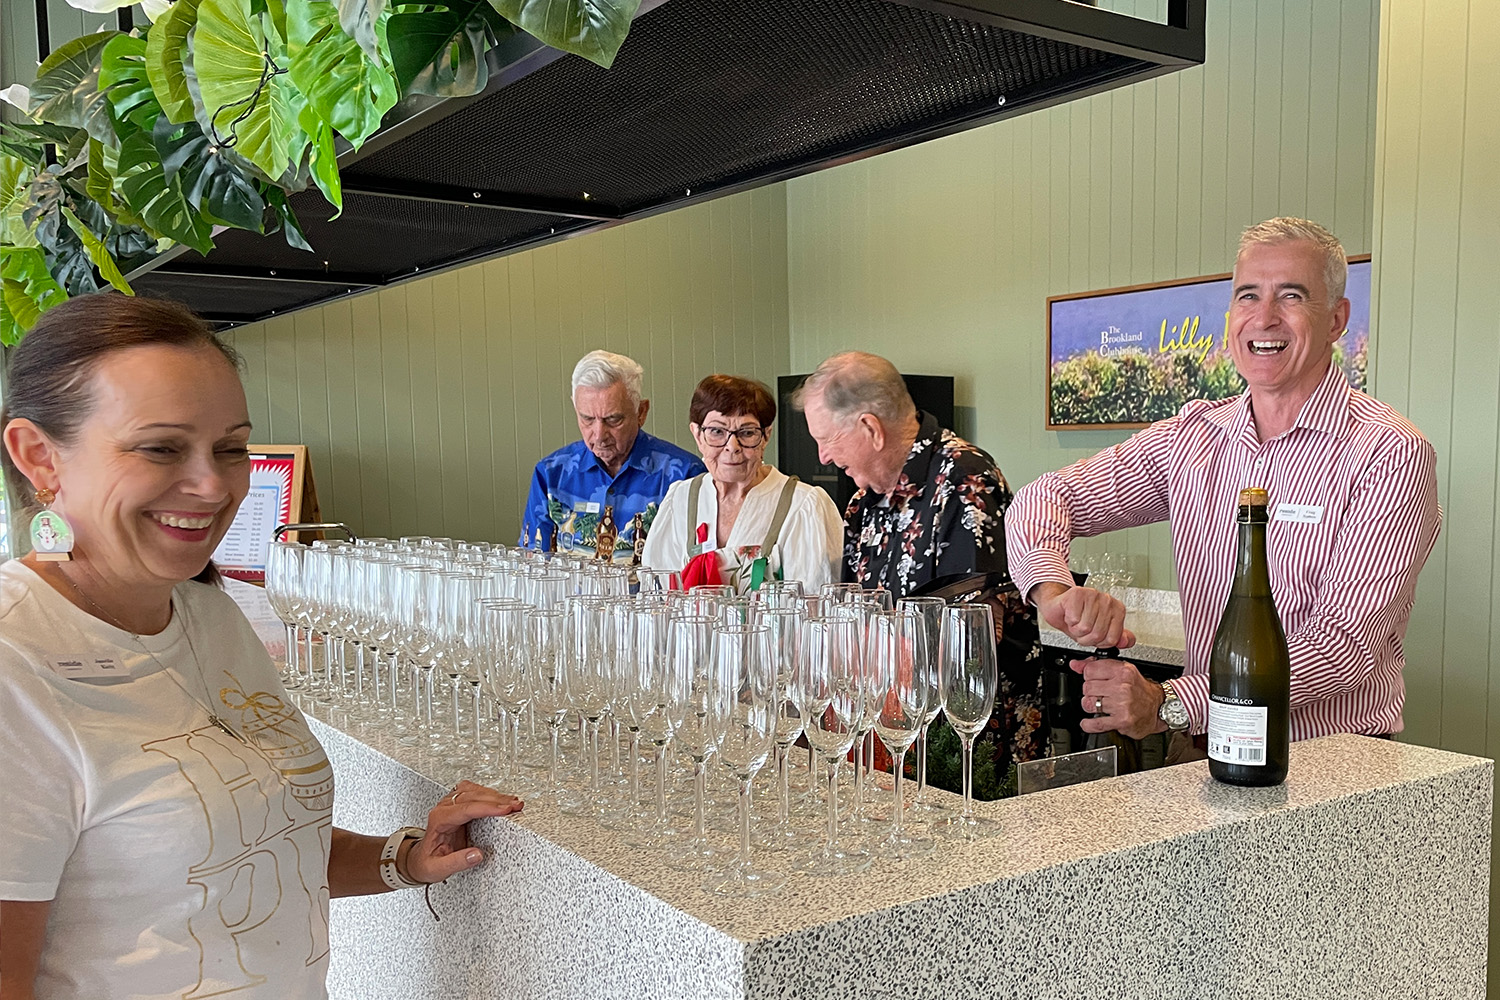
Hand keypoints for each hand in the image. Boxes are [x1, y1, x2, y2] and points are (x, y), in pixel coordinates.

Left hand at [404, 780, 523, 884]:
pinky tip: (501, 799)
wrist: (418, 860)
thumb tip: (477, 854)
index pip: (466, 808)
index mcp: (439, 820)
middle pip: (472, 795)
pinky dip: (490, 794)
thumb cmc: (426, 863)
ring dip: (495, 795)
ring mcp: (450, 804)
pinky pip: (474, 792)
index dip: (487, 808)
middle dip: (497, 799)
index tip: (505, 810)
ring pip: (474, 790)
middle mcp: (444, 808)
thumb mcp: (437, 869)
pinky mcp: (458, 805)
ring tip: (514, 803)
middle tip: (515, 806)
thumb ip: (457, 862)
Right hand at [1032, 582, 1134, 649]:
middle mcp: (1108, 600)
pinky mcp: (1078, 593)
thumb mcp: (1099, 633)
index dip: (1098, 643)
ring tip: (1076, 621)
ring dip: (1076, 630)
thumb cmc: (1078, 619)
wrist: (1059, 607)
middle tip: (1081, 629)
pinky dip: (1069, 621)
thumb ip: (1116, 638)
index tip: (1093, 635)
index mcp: (1118, 610)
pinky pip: (1074, 620)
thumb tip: (1126, 641)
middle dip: (1085, 637)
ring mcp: (1094, 595)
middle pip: (1098, 634)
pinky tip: (1070, 614)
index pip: (1112, 639)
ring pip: (1085, 628)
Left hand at [1073, 656, 1165, 740]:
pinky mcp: (1121, 721)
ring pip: (1089, 704)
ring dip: (1091, 707)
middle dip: (1090, 692)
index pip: (1090, 670)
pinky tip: (1089, 722)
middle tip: (1099, 694)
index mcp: (1123, 671)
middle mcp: (1123, 686)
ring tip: (1099, 706)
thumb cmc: (1141, 690)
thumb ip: (1097, 666)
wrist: (1159, 708)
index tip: (1093, 680)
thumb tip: (1075, 664)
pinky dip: (1088, 724)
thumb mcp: (1122, 671)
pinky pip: (1095, 723)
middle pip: (1087, 687)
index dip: (1088, 676)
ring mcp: (1122, 704)